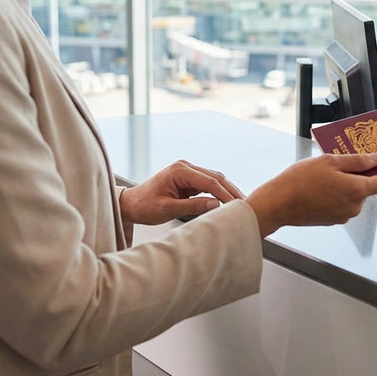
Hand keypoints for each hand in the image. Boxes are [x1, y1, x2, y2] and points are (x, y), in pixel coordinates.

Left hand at [120, 159, 245, 224]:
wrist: (131, 204)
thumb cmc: (144, 206)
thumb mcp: (167, 209)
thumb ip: (192, 206)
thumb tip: (216, 205)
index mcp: (179, 171)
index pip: (209, 182)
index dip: (225, 194)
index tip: (237, 205)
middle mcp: (185, 167)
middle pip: (215, 177)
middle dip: (231, 190)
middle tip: (245, 204)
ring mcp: (187, 172)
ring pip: (214, 179)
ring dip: (227, 191)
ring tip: (240, 204)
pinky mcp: (188, 179)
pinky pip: (208, 184)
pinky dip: (219, 192)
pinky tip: (228, 201)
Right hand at [245, 153, 376, 236]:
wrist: (278, 204)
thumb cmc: (300, 181)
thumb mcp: (330, 161)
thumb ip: (357, 160)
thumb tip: (376, 159)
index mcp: (357, 190)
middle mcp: (354, 207)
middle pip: (368, 188)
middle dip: (359, 175)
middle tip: (340, 162)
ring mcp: (344, 216)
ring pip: (353, 195)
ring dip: (345, 184)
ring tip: (325, 174)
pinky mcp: (333, 220)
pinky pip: (342, 204)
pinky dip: (336, 194)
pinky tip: (320, 187)